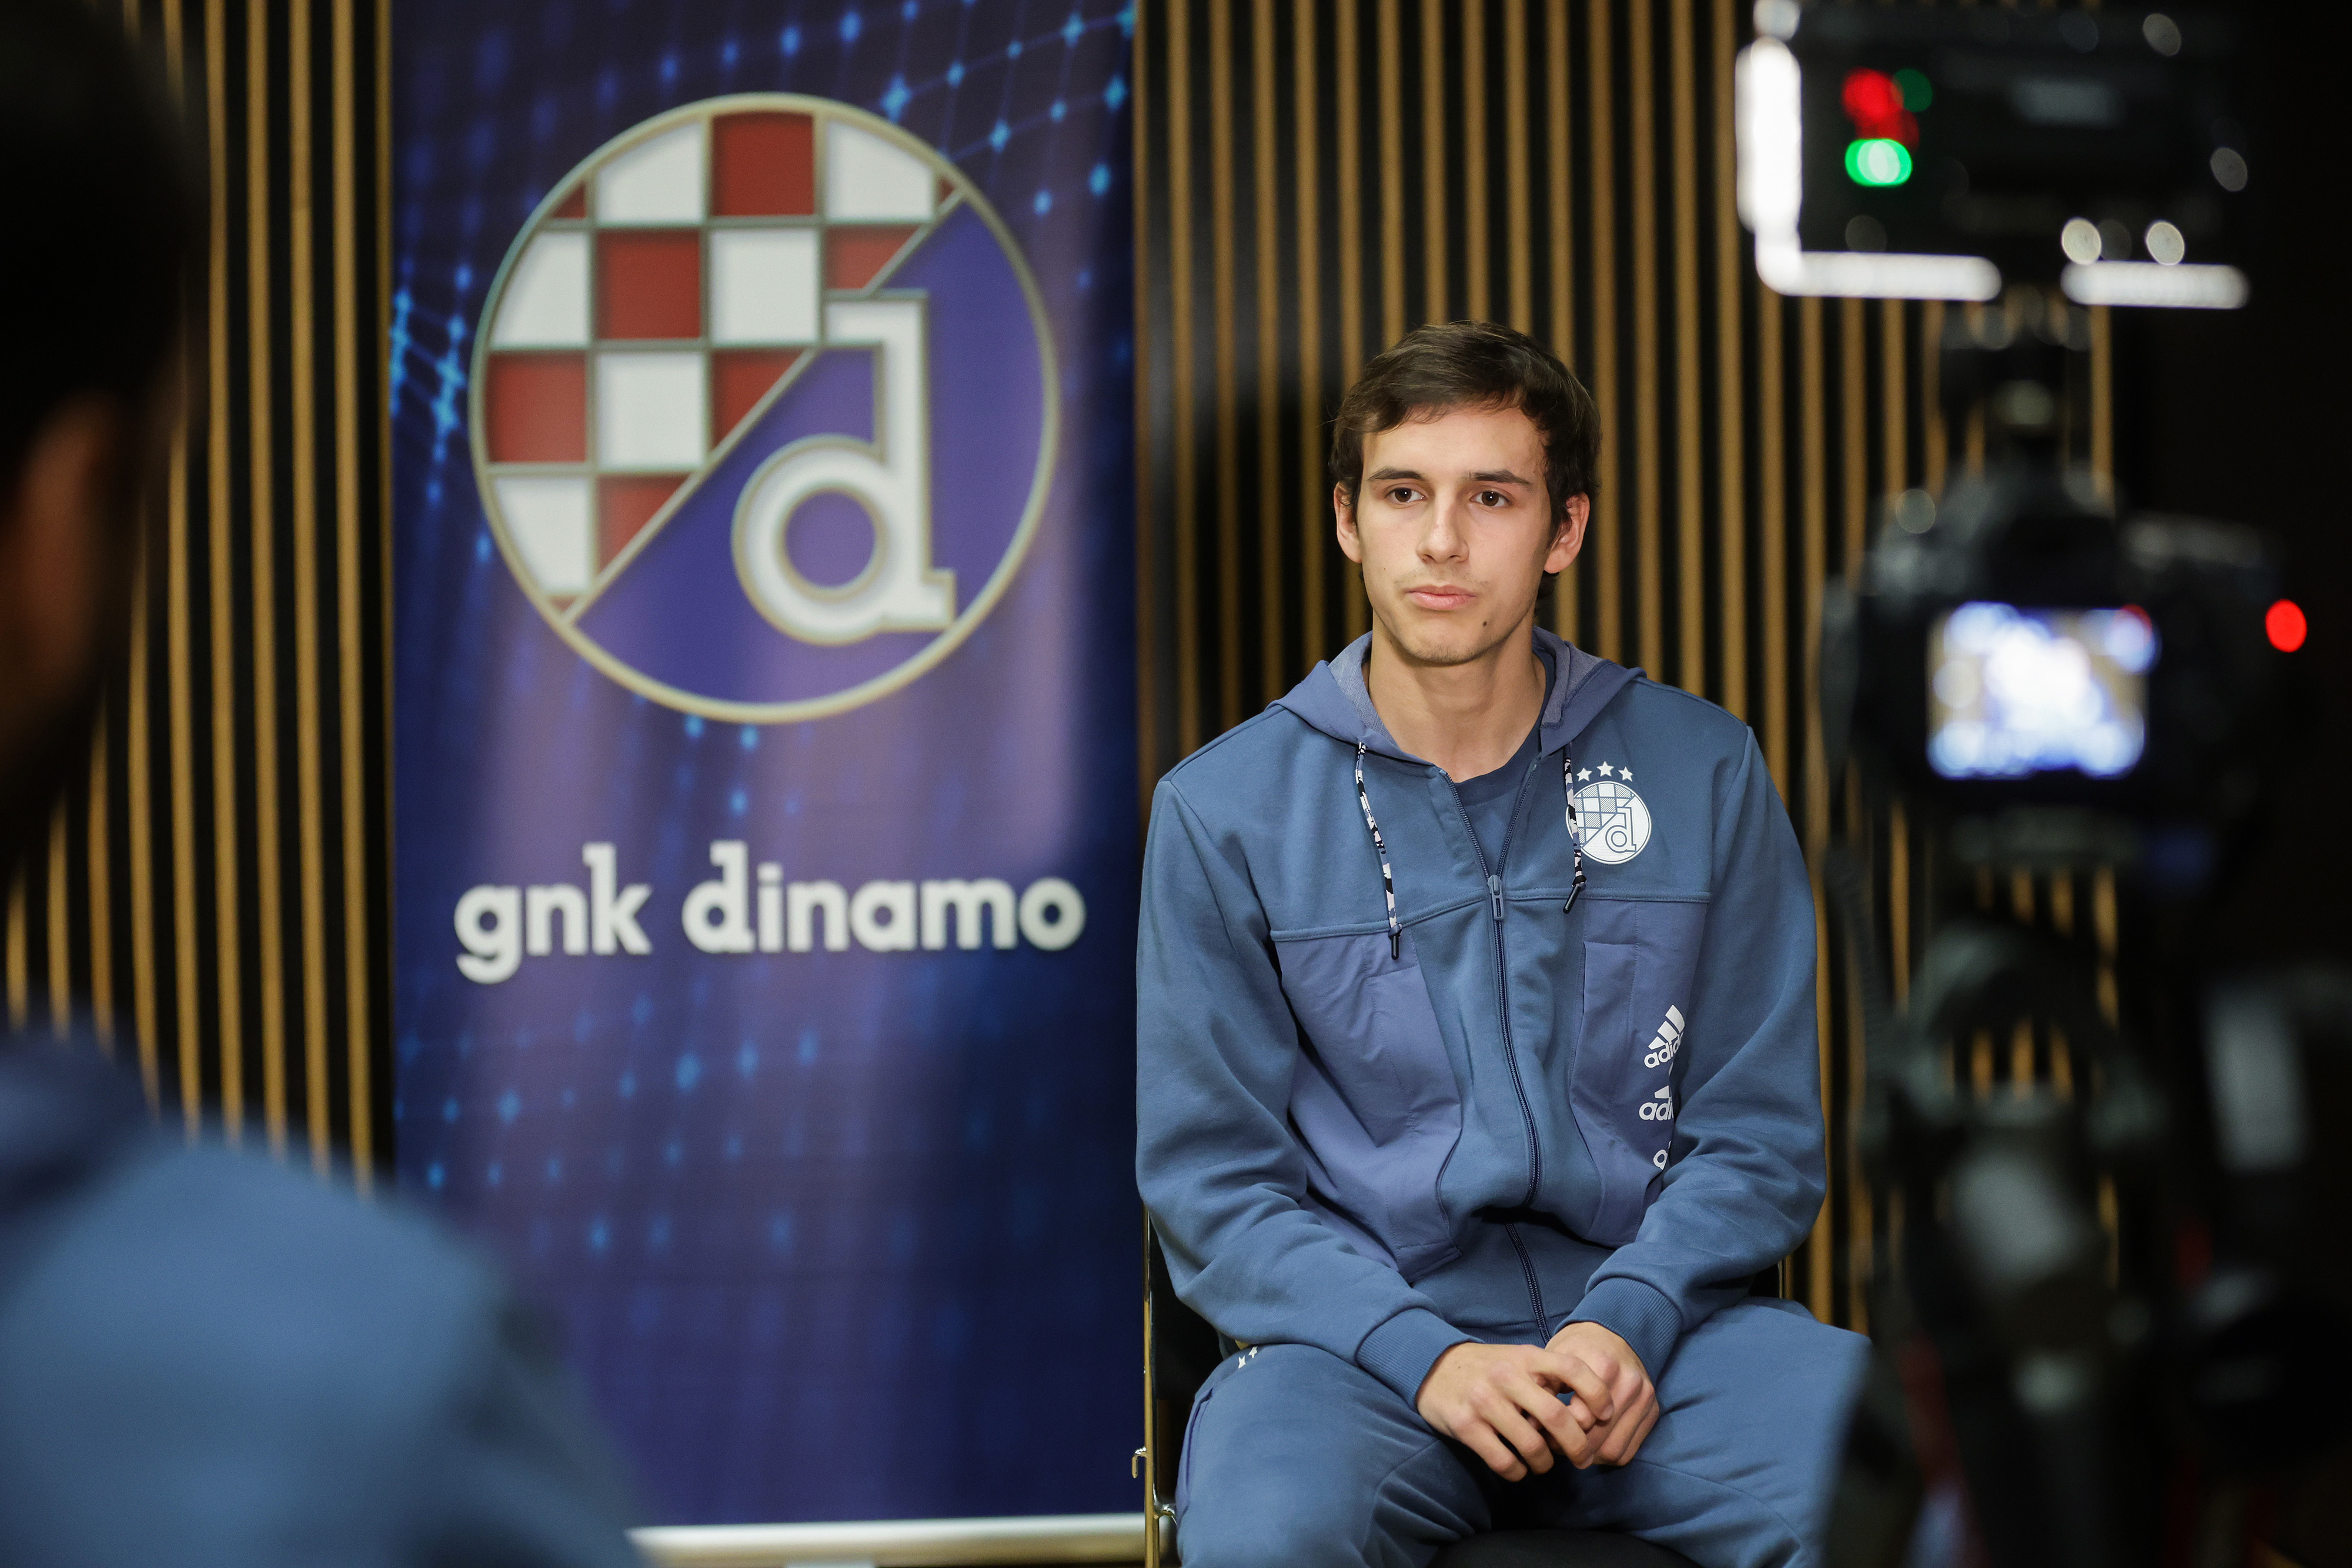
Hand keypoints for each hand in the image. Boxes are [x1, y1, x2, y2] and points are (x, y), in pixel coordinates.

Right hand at [1413, 1341, 1610, 1479]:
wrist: (1432, 1366)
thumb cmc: (1487, 1368)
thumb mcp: (1518, 1359)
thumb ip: (1548, 1377)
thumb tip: (1585, 1412)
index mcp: (1525, 1357)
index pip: (1572, 1368)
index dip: (1596, 1394)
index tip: (1605, 1415)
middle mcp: (1506, 1376)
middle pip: (1557, 1418)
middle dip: (1578, 1446)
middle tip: (1583, 1459)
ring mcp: (1484, 1401)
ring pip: (1532, 1446)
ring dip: (1545, 1463)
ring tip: (1544, 1463)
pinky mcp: (1465, 1426)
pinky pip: (1503, 1461)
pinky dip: (1518, 1472)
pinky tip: (1518, 1468)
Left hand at [1543, 1321, 1658, 1465]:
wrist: (1614, 1333)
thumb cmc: (1578, 1348)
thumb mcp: (1555, 1356)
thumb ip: (1545, 1388)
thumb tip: (1531, 1425)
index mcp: (1603, 1365)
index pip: (1581, 1417)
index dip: (1558, 1429)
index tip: (1545, 1430)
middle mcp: (1629, 1382)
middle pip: (1597, 1437)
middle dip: (1572, 1447)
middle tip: (1555, 1445)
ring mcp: (1644, 1398)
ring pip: (1614, 1449)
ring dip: (1590, 1456)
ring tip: (1573, 1447)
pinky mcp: (1653, 1411)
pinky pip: (1628, 1451)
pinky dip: (1607, 1455)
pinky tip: (1593, 1446)